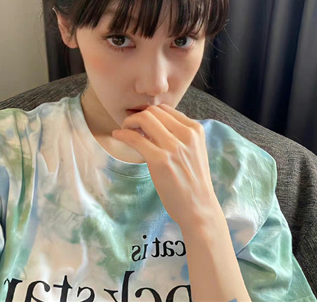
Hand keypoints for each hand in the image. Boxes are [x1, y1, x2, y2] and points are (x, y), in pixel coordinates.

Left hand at [112, 104, 221, 229]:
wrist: (199, 208)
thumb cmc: (194, 182)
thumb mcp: (194, 151)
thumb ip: (180, 136)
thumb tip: (156, 125)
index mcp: (195, 130)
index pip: (166, 109)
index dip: (150, 113)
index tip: (142, 123)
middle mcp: (186, 134)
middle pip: (153, 111)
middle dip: (138, 115)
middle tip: (130, 126)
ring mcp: (173, 147)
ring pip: (144, 119)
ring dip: (129, 122)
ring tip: (125, 130)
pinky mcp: (160, 160)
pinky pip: (135, 138)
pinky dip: (123, 134)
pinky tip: (118, 136)